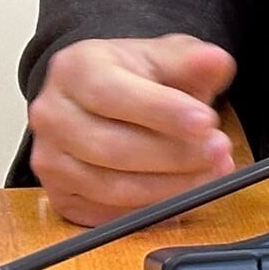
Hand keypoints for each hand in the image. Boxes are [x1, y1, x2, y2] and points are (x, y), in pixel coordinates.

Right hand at [28, 34, 238, 224]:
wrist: (107, 96)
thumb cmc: (138, 74)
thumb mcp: (166, 54)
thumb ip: (190, 59)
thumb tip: (216, 62)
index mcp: (75, 69)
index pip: (115, 95)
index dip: (163, 111)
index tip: (206, 121)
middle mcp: (53, 116)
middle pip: (112, 147)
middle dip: (174, 154)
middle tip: (218, 150)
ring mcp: (50, 161)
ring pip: (110, 186)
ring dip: (169, 186)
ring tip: (212, 174)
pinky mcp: (60, 197)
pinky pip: (105, 214)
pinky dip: (150, 211)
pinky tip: (185, 198)